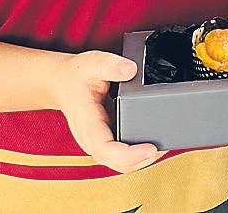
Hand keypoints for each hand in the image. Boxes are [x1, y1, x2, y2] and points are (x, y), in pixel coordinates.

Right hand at [51, 50, 161, 172]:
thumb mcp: (93, 63)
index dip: (130, 155)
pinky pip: (123, 155)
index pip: (106, 150)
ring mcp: (99, 142)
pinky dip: (139, 153)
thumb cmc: (76, 75)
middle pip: (118, 163)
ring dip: (144, 159)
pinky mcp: (106, 140)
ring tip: (164, 144)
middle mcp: (92, 139)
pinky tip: (154, 142)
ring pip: (122, 163)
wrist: (62, 82)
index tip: (150, 149)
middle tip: (165, 146)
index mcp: (87, 124)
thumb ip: (111, 65)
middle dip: (143, 160)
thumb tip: (131, 70)